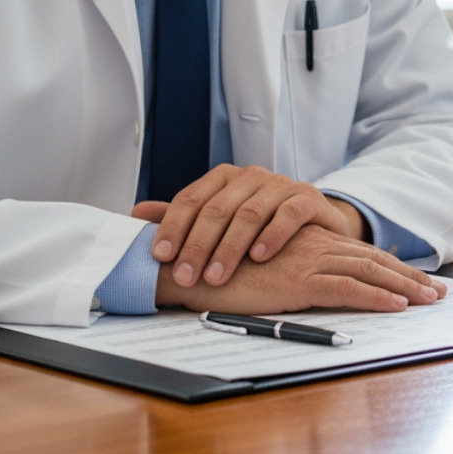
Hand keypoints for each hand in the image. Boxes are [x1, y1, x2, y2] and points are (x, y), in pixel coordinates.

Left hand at [133, 164, 368, 288]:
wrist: (316, 223)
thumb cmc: (263, 224)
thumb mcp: (222, 220)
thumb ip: (183, 217)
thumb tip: (136, 214)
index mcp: (225, 179)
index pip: (191, 199)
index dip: (173, 227)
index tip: (161, 256)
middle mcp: (252, 177)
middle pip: (217, 209)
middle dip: (198, 245)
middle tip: (186, 276)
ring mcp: (282, 185)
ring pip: (249, 213)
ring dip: (230, 248)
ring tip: (217, 276)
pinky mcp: (309, 198)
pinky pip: (288, 214)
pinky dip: (272, 236)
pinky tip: (259, 257)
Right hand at [155, 224, 444, 313]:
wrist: (188, 264)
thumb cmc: (218, 267)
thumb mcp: (260, 265)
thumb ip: (284, 266)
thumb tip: (306, 281)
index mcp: (308, 242)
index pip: (359, 253)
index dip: (391, 266)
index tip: (416, 279)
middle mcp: (314, 246)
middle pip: (373, 260)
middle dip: (408, 276)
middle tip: (438, 291)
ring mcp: (308, 261)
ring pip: (369, 272)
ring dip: (404, 287)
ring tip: (430, 299)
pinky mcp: (298, 280)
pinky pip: (348, 288)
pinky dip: (376, 296)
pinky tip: (398, 305)